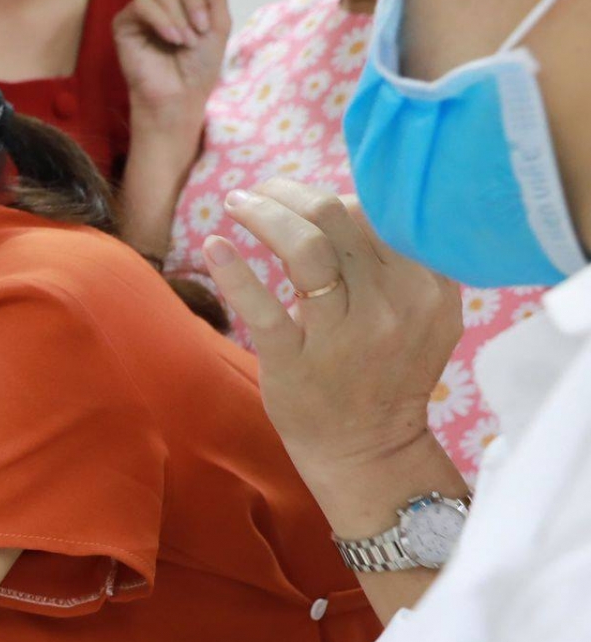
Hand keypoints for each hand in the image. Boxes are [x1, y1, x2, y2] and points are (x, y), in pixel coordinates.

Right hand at [114, 0, 231, 133]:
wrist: (181, 96)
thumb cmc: (200, 65)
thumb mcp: (218, 21)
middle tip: (202, 28)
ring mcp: (141, 10)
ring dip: (179, 13)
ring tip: (186, 40)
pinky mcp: (123, 23)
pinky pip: (141, 4)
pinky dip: (161, 20)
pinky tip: (171, 38)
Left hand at [202, 179, 461, 468]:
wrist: (369, 449)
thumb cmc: (383, 369)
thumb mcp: (419, 311)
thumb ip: (398, 258)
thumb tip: (348, 195)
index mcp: (427, 285)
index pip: (377, 210)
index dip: (331, 192)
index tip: (299, 194)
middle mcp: (393, 304)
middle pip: (338, 215)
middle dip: (288, 192)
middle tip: (259, 191)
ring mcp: (345, 334)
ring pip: (305, 245)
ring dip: (263, 212)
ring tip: (237, 203)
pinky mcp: (298, 361)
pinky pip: (263, 306)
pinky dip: (234, 270)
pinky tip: (214, 245)